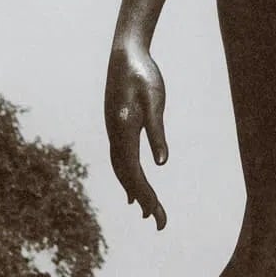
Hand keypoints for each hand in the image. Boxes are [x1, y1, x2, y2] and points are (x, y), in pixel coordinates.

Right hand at [105, 40, 168, 228]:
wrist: (125, 54)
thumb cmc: (143, 75)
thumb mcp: (155, 101)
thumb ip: (157, 131)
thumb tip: (161, 164)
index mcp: (124, 133)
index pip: (135, 174)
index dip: (147, 196)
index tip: (158, 217)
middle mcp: (115, 137)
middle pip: (127, 177)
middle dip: (143, 199)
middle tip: (159, 222)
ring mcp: (113, 133)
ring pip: (122, 170)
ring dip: (135, 190)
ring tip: (147, 210)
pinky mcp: (117, 127)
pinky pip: (121, 160)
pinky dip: (127, 176)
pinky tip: (133, 185)